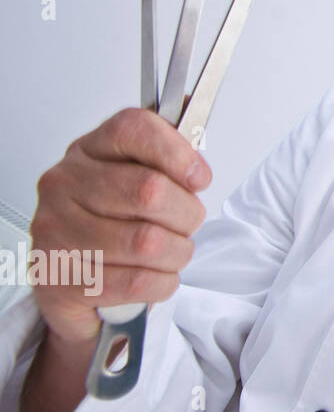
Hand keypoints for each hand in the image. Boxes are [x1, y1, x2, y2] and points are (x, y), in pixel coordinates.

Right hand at [29, 108, 210, 345]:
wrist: (71, 281)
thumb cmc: (113, 221)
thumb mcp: (137, 178)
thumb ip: (167, 157)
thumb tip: (196, 133)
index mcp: (89, 151)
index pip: (134, 129)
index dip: (178, 153)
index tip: (199, 177)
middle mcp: (65, 185)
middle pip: (150, 191)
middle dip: (187, 214)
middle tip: (188, 223)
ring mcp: (56, 231)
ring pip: (147, 242)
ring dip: (178, 252)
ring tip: (175, 252)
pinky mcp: (60, 278)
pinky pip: (136, 281)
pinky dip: (162, 282)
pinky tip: (158, 276)